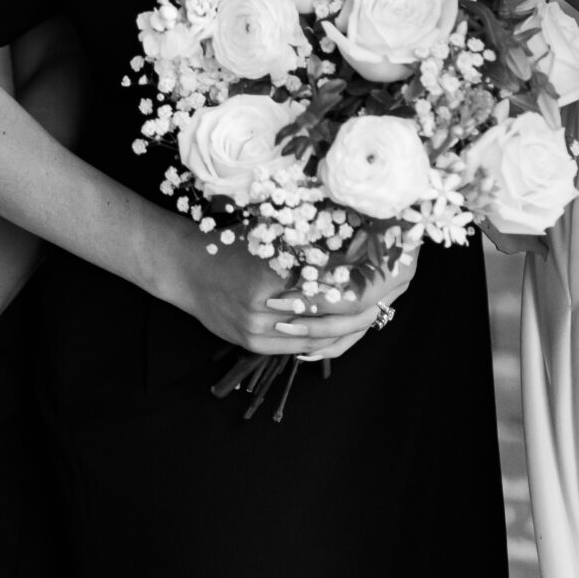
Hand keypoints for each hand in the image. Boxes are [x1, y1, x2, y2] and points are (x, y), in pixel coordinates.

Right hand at [165, 224, 415, 358]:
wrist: (184, 268)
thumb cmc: (228, 241)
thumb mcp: (267, 230)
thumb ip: (306, 237)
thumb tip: (355, 229)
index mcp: (270, 275)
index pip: (330, 284)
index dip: (362, 279)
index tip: (390, 267)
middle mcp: (264, 309)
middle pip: (330, 314)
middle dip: (366, 304)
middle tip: (394, 289)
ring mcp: (258, 331)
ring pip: (319, 336)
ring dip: (352, 325)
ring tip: (378, 309)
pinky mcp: (254, 345)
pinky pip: (301, 348)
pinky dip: (327, 339)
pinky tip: (346, 329)